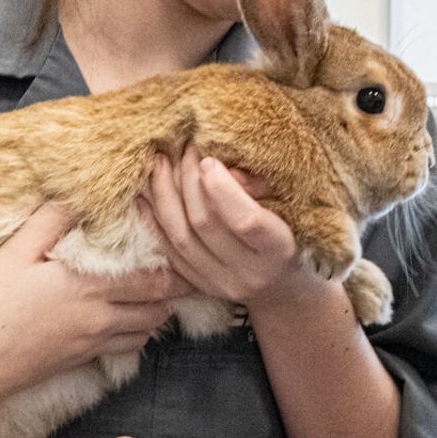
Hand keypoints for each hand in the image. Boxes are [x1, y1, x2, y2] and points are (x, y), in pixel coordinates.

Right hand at [0, 203, 192, 382]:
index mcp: (87, 284)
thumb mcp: (14, 253)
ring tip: (152, 289)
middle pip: (159, 302)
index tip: (166, 242)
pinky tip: (127, 317)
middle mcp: (100, 316)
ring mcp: (94, 342)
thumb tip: (75, 195)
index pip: (151, 275)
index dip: (167, 259)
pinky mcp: (84, 360)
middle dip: (170, 285)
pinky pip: (129, 347)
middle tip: (171, 265)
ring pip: (149, 328)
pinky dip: (138, 332)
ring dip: (157, 309)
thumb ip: (50, 221)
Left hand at [140, 147, 320, 313]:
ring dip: (164, 196)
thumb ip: (257, 188)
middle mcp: (248, 273)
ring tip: (160, 164)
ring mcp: (219, 283)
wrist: (283, 286)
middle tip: (184, 151)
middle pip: (205, 225)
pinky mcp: (198, 285)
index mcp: (277, 250)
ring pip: (180, 237)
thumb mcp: (288, 208)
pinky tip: (146, 194)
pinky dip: (153, 220)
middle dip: (188, 181)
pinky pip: (168, 250)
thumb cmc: (290, 235)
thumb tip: (219, 168)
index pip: (246, 221)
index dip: (223, 188)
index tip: (209, 159)